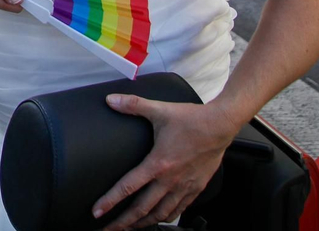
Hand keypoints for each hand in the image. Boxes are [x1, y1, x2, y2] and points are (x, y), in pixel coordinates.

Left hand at [93, 95, 235, 228]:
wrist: (221, 125)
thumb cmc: (192, 119)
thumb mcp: (159, 110)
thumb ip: (132, 105)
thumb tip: (111, 100)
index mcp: (158, 164)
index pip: (128, 187)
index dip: (110, 201)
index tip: (97, 212)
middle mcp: (170, 180)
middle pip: (142, 209)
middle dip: (123, 223)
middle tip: (109, 230)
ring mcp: (184, 187)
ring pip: (161, 214)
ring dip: (144, 224)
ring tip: (131, 228)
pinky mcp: (196, 188)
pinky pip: (179, 210)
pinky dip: (166, 217)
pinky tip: (160, 219)